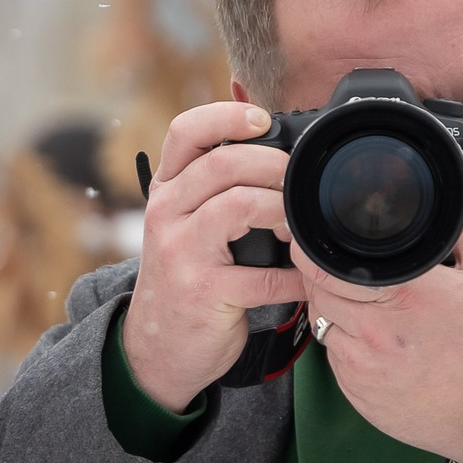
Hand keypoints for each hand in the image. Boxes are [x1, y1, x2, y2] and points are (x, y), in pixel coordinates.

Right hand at [120, 102, 312, 412]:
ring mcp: (180, 253)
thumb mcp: (185, 225)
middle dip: (273, 166)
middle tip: (300, 181)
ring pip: (237, 206)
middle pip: (222, 164)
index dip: (226, 115)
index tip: (264, 120)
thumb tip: (281, 153)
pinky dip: (293, 277)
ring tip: (300, 225)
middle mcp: (165, 214)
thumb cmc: (186, 278)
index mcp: (166, 191)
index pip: (185, 132)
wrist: (156, 347)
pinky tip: (306, 280)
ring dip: (282, 211)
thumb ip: (215, 190)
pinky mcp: (201, 292)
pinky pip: (260, 275)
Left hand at [299, 178, 462, 462]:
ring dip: (331, 309)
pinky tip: (374, 339)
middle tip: (339, 268)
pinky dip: (344, 344)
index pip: (325, 264)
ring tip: (364, 303)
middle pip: (315, 292)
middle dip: (319, 275)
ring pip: (322, 325)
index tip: (312, 238)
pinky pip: (334, 359)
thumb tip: (458, 181)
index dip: (311, 248)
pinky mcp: (357, 394)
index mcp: (403, 294)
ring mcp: (362, 367)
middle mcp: (375, 332)